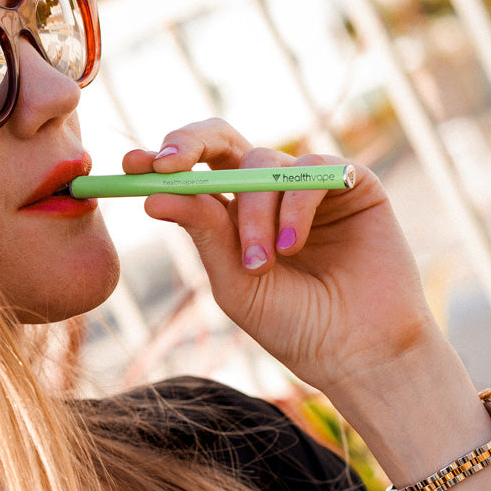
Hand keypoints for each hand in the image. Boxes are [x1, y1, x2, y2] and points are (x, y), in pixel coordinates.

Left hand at [123, 119, 439, 394]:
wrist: (359, 352)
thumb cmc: (294, 324)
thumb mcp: (234, 281)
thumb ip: (203, 233)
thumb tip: (152, 194)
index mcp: (233, 213)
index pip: (192, 171)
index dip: (162, 159)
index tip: (131, 165)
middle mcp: (267, 191)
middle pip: (221, 139)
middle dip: (189, 142)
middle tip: (167, 164)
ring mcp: (307, 184)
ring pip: (263, 163)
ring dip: (253, 213)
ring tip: (261, 264)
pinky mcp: (351, 183)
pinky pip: (312, 169)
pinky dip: (295, 205)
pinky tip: (293, 245)